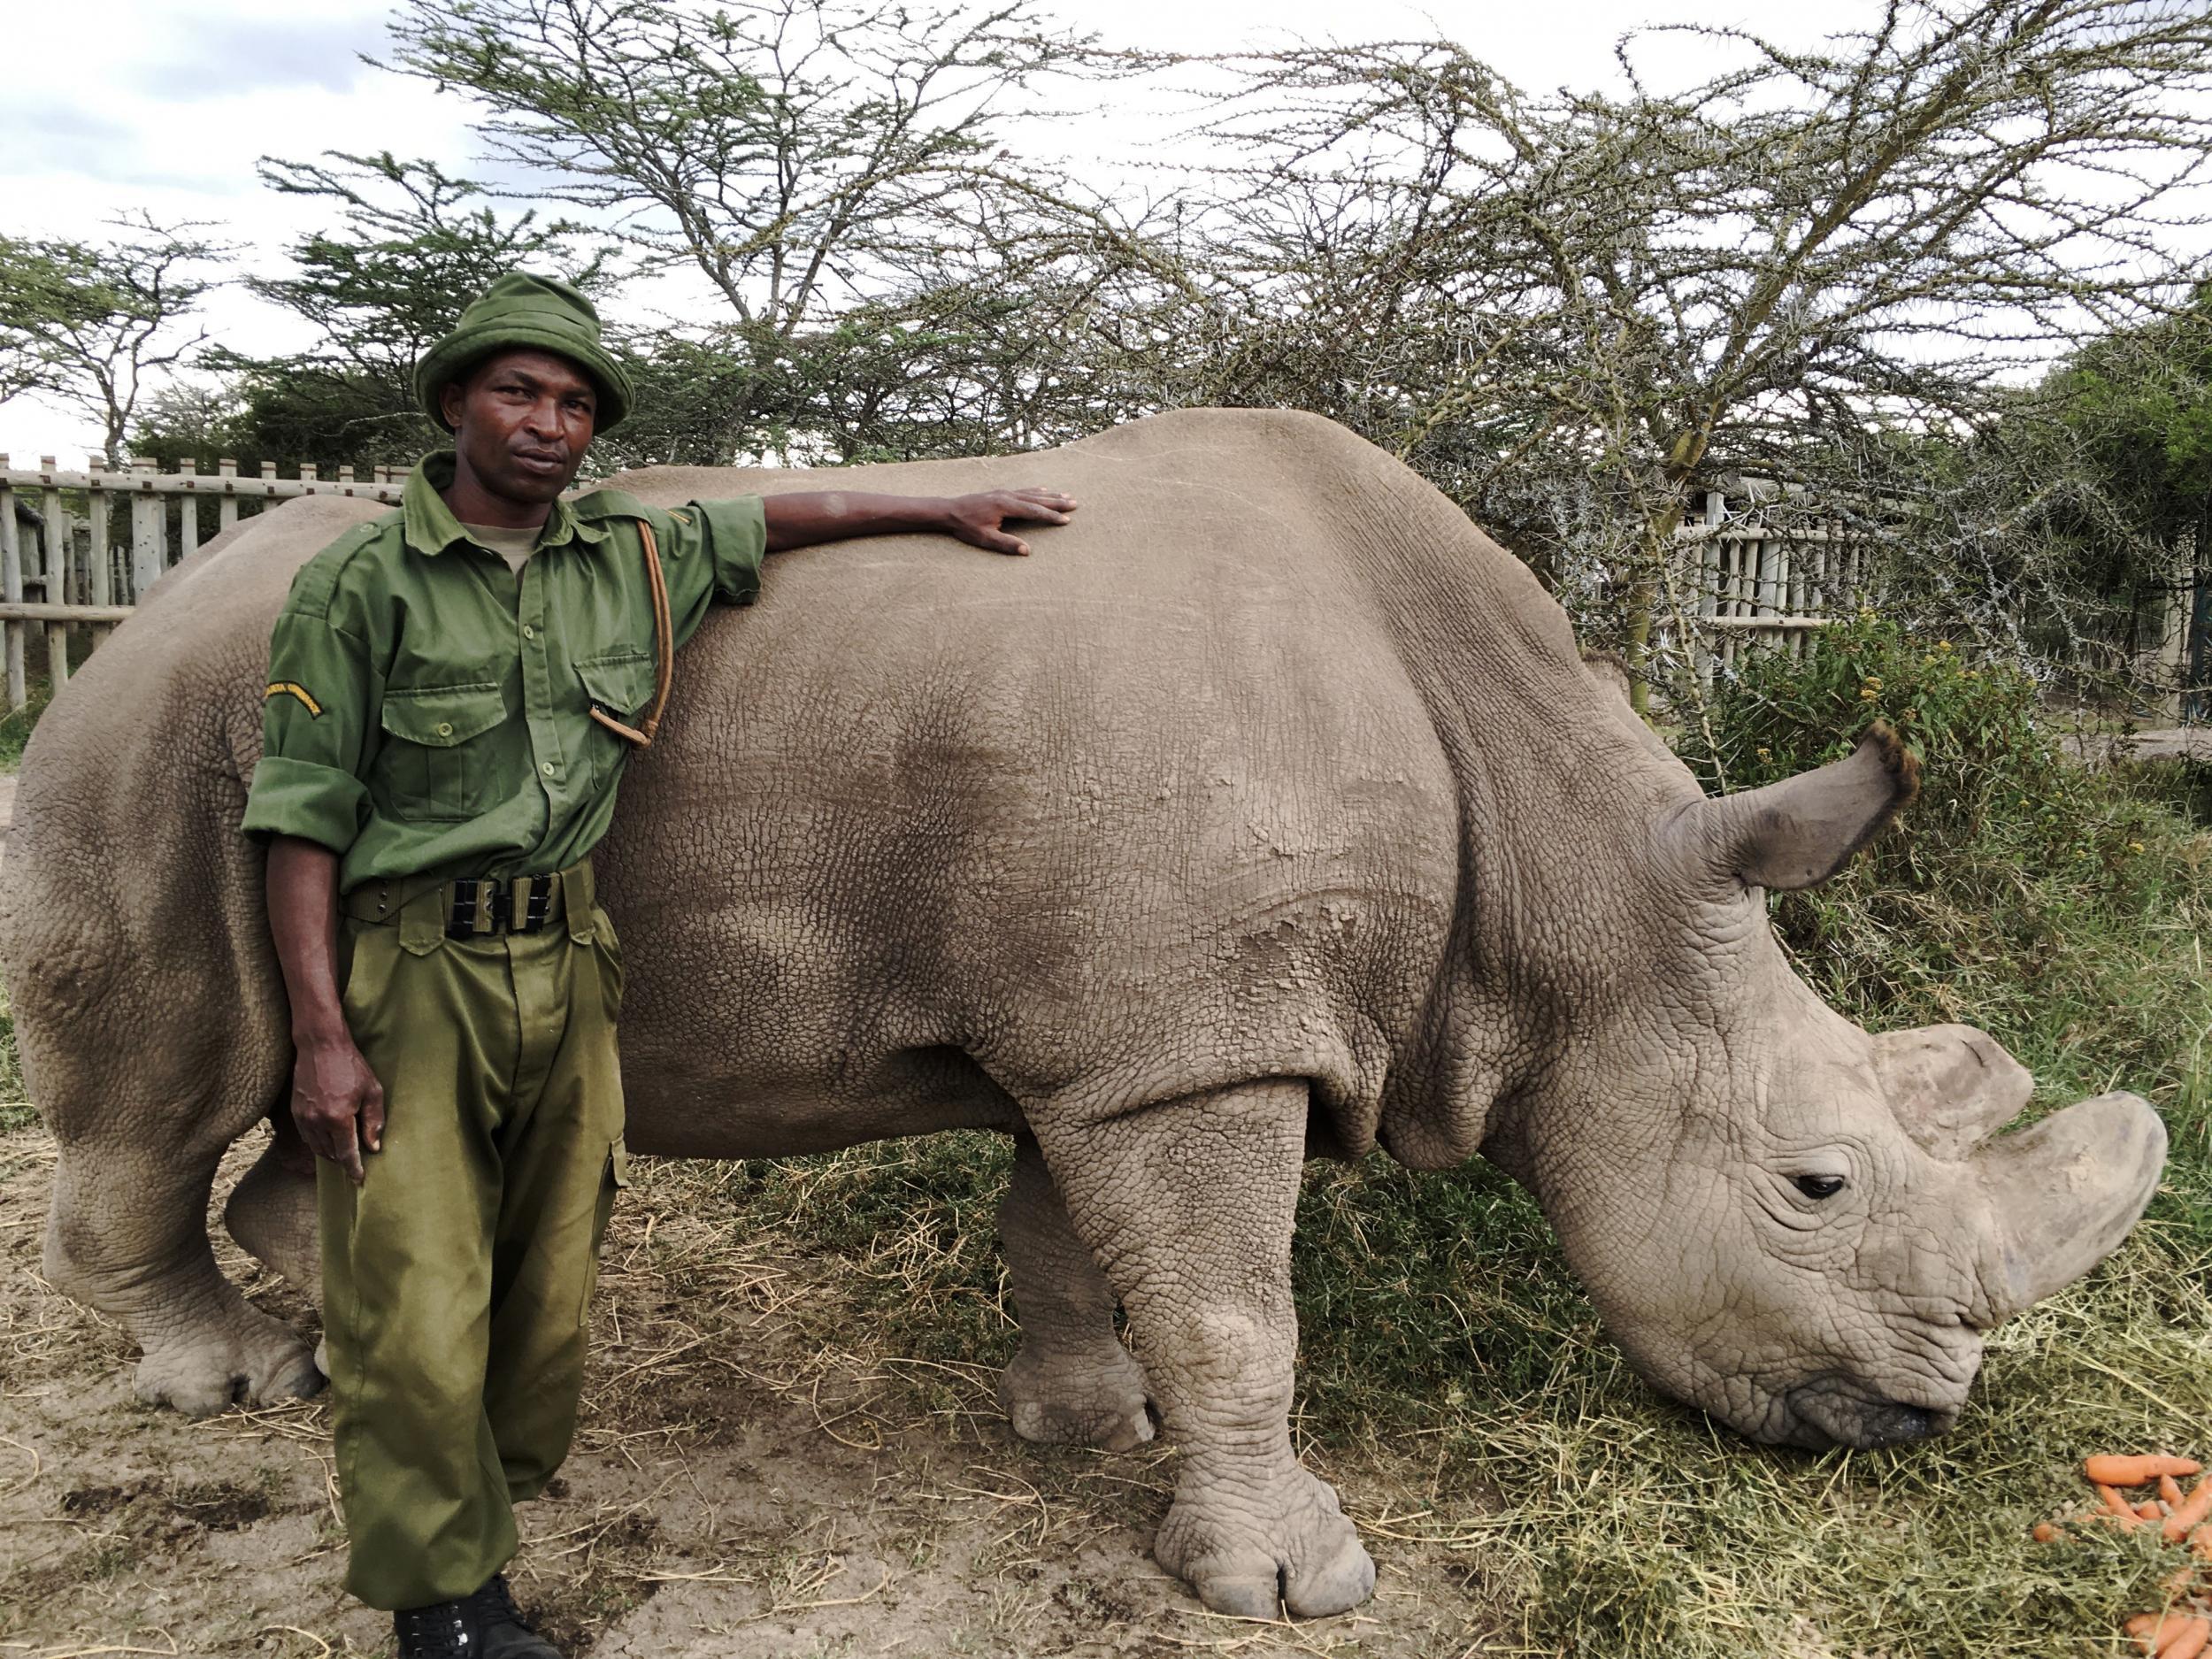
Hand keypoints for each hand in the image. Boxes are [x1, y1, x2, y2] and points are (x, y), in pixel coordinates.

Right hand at [290, 1033, 385, 1184]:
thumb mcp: (372, 1091)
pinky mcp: (295, 1112)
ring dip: (331, 1152)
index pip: (346, 1154)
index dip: (353, 1169)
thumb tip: (373, 1147)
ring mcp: (303, 1117)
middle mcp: (317, 1121)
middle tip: (356, 1160)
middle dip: (344, 1160)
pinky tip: (329, 1137)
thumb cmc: (351, 1066)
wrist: (320, 1046)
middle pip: (331, 1154)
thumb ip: (373, 1122)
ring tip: (344, 1149)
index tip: (359, 1180)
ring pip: (317, 1148)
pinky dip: (318, 1142)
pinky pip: (307, 1137)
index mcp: (338, 1118)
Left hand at [941, 487, 1077, 555]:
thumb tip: (1026, 551)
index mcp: (1006, 506)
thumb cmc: (966, 527)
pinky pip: (1023, 490)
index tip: (1066, 519)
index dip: (1051, 516)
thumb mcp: (985, 539)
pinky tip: (1043, 490)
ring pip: (1032, 493)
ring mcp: (1004, 492)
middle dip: (1057, 502)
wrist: (949, 511)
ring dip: (1050, 495)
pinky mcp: (1000, 492)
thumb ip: (1006, 544)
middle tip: (1075, 503)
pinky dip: (1036, 491)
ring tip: (1066, 495)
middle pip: (1038, 499)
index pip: (1034, 512)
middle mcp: (1008, 496)